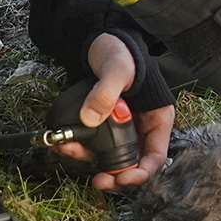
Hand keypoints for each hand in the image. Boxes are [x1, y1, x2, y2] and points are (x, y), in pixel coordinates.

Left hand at [53, 31, 172, 190]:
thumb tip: (90, 118)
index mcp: (156, 118)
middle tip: (99, 181)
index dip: (142, 172)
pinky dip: (78, 146)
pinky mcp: (101, 124)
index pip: (156, 155)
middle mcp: (140, 127)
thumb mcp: (117, 68)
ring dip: (90, 161)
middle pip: (132, 162)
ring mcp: (121, 128)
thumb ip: (106, 92)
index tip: (123, 179)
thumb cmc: (120, 50)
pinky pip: (92, 143)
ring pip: (109, 156)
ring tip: (69, 152)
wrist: (100, 39)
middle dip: (116, 176)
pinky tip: (64, 142)